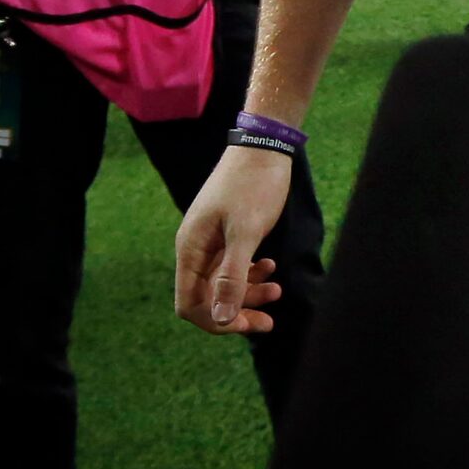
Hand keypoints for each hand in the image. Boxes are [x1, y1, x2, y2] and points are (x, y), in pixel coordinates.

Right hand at [175, 145, 293, 335]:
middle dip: (237, 311)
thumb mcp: (245, 233)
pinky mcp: (227, 232)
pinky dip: (251, 272)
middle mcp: (195, 248)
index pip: (190, 304)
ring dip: (249, 292)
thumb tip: (220, 319)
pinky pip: (233, 265)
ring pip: (223, 282)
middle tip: (269, 320)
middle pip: (207, 297)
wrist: (264, 145)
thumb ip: (232, 277)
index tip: (247, 323)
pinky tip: (270, 266)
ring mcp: (210, 240)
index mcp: (190, 249)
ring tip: (278, 290)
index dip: (215, 320)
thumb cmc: (253, 186)